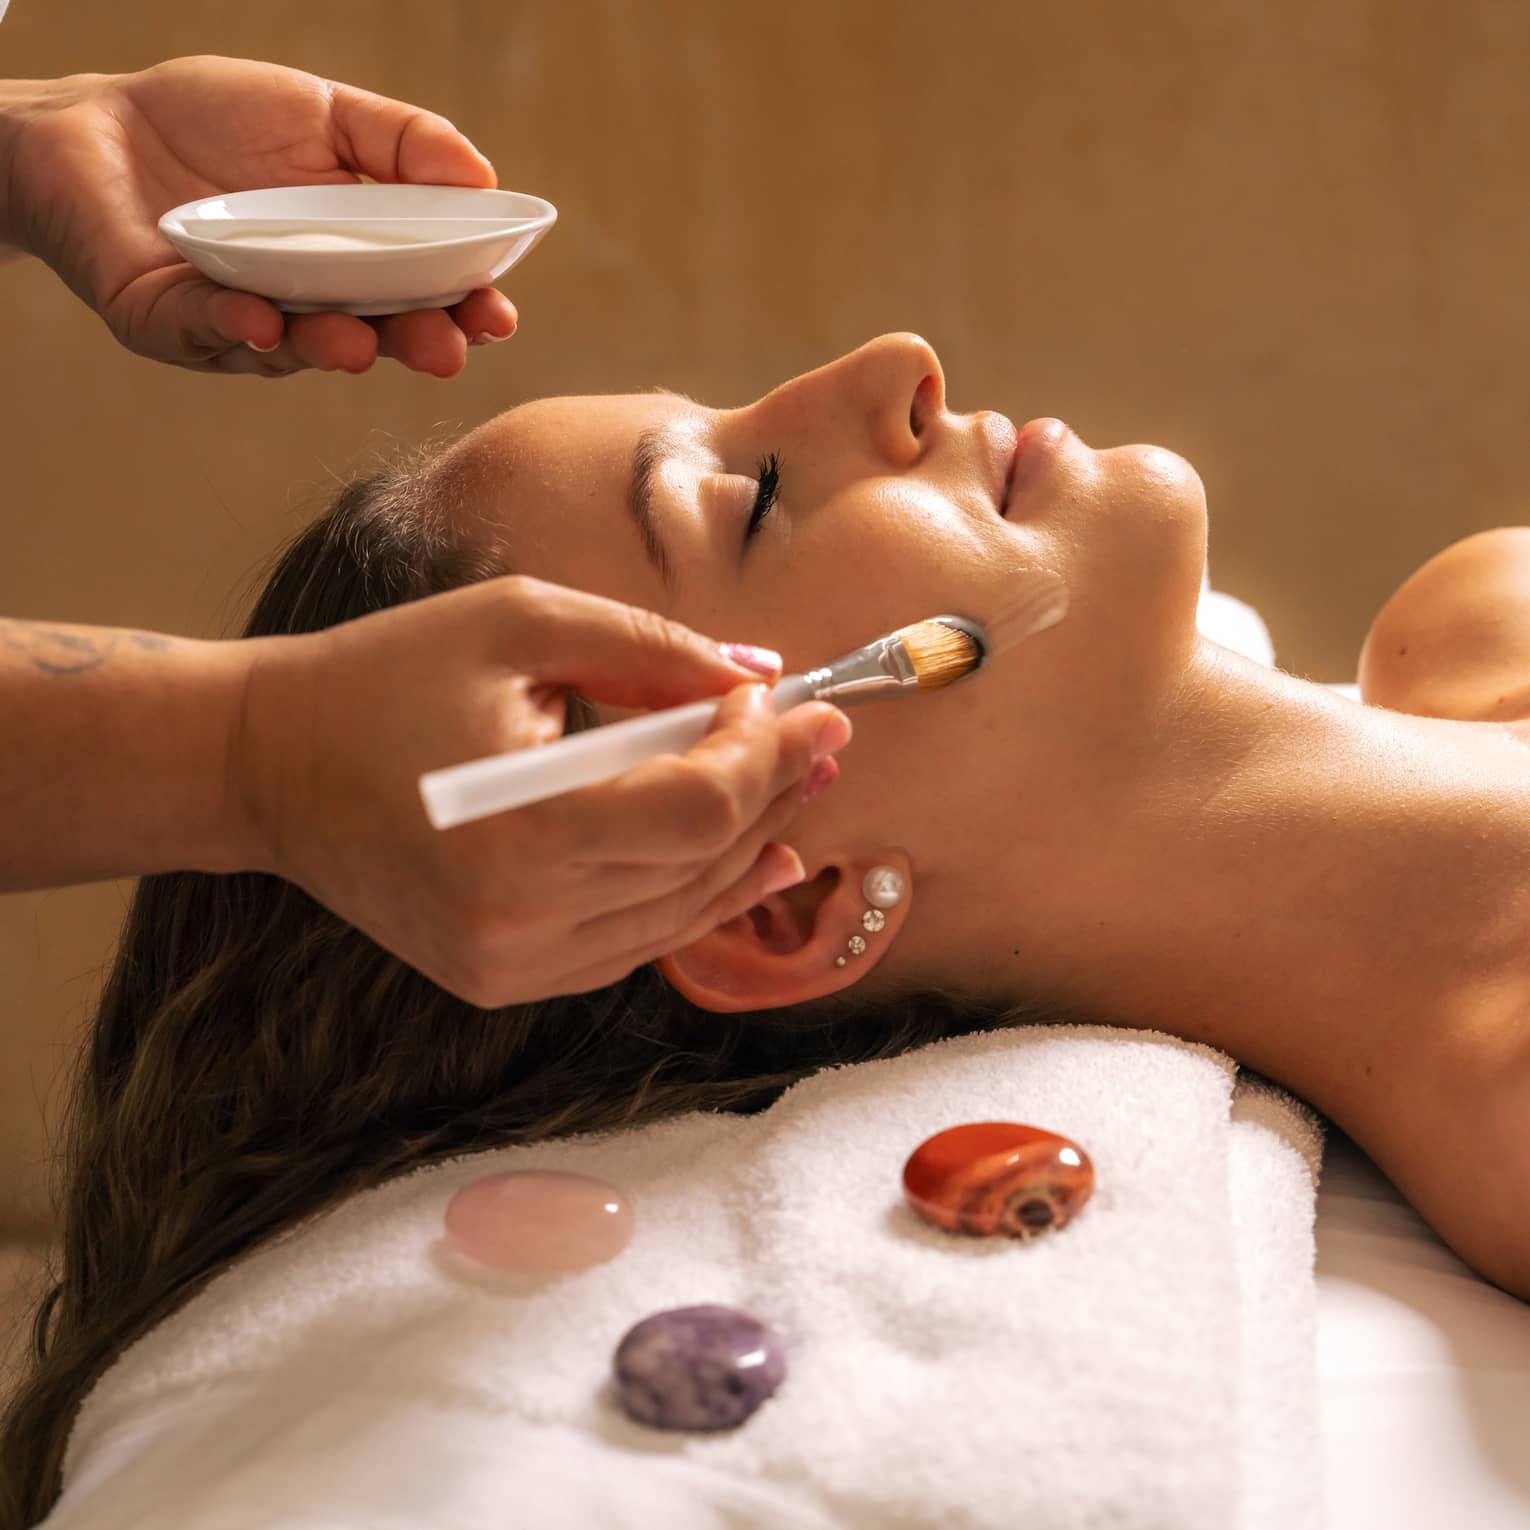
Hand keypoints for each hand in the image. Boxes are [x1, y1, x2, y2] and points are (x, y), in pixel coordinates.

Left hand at [2, 55, 516, 375]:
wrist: (90, 120)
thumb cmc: (211, 120)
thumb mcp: (321, 112)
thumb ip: (402, 141)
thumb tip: (486, 177)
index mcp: (356, 263)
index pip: (424, 297)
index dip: (463, 311)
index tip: (496, 315)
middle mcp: (308, 305)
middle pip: (375, 337)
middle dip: (413, 346)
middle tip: (446, 350)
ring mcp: (239, 322)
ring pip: (294, 348)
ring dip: (331, 348)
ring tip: (361, 345)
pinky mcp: (167, 323)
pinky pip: (204, 333)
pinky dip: (233, 328)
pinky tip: (259, 319)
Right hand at [232, 576, 851, 1006]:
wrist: (271, 766)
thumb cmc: (387, 676)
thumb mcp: (520, 623)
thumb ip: (650, 650)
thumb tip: (760, 678)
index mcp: (516, 828)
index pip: (693, 813)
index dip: (764, 761)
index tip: (806, 710)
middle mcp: (518, 919)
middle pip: (699, 865)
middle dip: (772, 795)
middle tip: (822, 743)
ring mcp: (510, 963)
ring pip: (678, 916)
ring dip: (748, 852)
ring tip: (801, 794)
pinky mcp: (502, 979)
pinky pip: (632, 945)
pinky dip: (691, 898)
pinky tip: (743, 859)